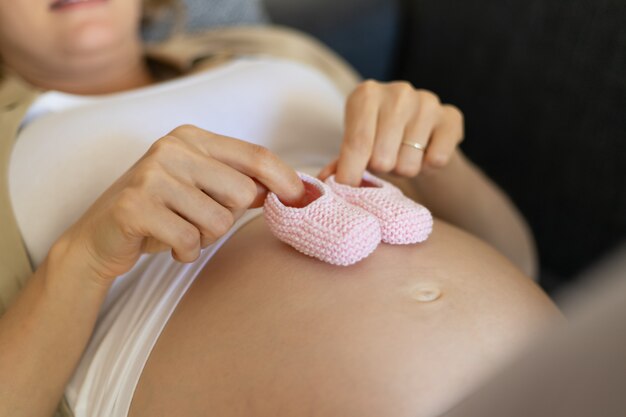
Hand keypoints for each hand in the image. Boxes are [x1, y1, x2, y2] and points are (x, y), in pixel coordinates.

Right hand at [54, 125, 303, 282]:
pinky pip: (189, 241)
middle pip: (241, 193)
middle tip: (197, 220)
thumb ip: (238, 182)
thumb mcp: (200, 188)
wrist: (99, 237)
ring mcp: (151, 175)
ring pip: (217, 221)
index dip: (285, 178)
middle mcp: (172, 148)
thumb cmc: (160, 212)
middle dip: (227, 218)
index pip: (254, 155)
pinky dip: (184, 252)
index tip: (305, 199)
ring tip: (178, 230)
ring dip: (203, 238)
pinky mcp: (135, 206)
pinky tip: (164, 244)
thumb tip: (293, 190)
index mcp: (192, 137)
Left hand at [319, 80, 463, 184]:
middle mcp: (397, 92)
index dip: (351, 173)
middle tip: (384, 162)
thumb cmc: (381, 140)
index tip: (348, 190)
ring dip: (404, 170)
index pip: (357, 143)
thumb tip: (324, 180)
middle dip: (381, 170)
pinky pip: (435, 160)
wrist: (423, 135)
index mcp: (366, 94)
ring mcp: (427, 101)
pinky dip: (428, 167)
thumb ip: (340, 163)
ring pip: (408, 164)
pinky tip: (425, 154)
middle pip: (381, 158)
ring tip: (403, 156)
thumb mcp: (356, 146)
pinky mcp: (451, 117)